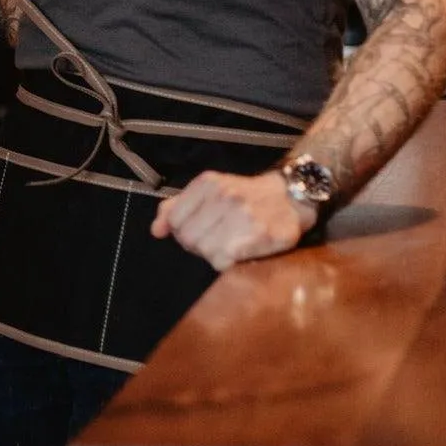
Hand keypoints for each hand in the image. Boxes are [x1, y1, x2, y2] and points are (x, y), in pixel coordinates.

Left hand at [150, 170, 316, 271]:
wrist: (289, 197)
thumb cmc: (242, 196)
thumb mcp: (207, 192)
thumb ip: (177, 208)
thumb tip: (156, 231)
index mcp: (207, 183)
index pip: (176, 221)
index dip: (182, 232)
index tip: (198, 231)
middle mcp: (224, 196)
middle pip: (190, 239)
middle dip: (198, 245)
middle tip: (214, 241)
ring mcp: (244, 215)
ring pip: (207, 252)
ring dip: (214, 255)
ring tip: (228, 246)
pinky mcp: (261, 234)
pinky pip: (226, 261)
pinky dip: (227, 262)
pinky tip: (238, 253)